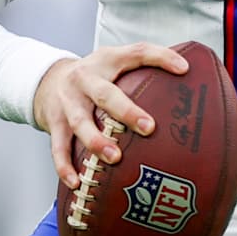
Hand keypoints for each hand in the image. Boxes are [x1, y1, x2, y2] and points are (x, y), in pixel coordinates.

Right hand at [33, 42, 189, 189]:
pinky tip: (77, 183)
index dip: (161, 57)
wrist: (47, 80)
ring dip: (96, 141)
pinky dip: (65, 166)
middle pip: (105, 94)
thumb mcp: (116, 62)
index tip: (184, 70)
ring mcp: (67, 102)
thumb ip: (147, 67)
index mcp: (107, 60)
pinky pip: (58, 147)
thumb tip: (189, 76)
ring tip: (114, 158)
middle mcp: (85, 79)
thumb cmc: (96, 75)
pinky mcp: (53, 123)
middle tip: (148, 127)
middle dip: (126, 111)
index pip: (137, 53)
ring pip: (80, 122)